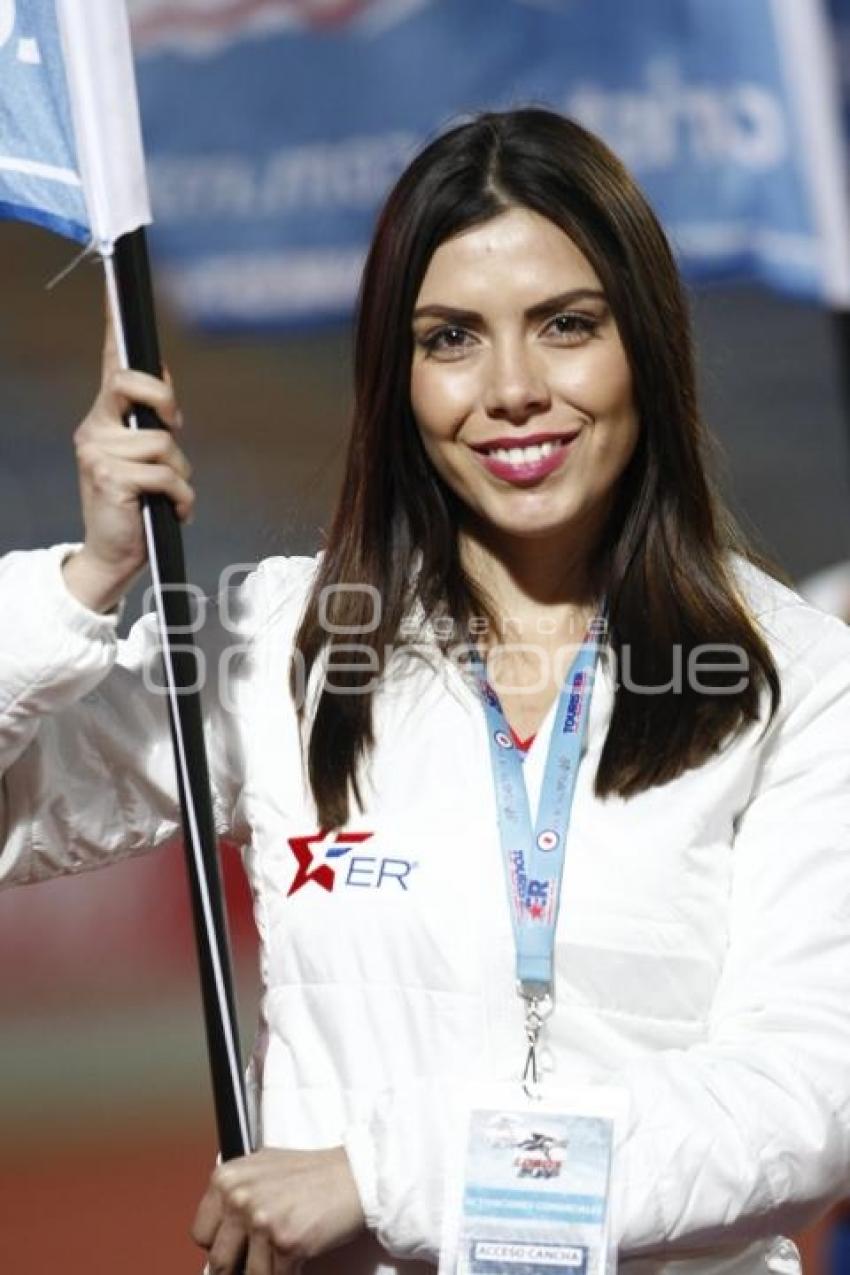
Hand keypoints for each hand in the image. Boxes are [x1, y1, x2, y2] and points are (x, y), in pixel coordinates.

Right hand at [63, 313, 192, 612]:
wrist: (113, 554)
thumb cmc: (137, 506)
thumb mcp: (147, 460)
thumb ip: (152, 423)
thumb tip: (165, 385)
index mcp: (103, 419)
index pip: (110, 365)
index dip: (112, 327)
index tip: (116, 291)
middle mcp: (94, 429)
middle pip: (132, 384)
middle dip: (165, 401)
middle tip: (175, 427)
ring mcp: (98, 453)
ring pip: (163, 443)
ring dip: (179, 475)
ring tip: (167, 496)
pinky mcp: (110, 479)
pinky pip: (166, 476)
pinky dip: (180, 498)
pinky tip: (171, 511)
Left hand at [192, 1146, 365, 1274]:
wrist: (356, 1176)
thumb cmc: (312, 1174)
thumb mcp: (262, 1169)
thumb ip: (236, 1196)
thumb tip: (216, 1236)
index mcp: (226, 1178)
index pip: (200, 1234)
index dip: (220, 1246)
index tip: (236, 1250)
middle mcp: (239, 1197)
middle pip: (218, 1261)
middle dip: (240, 1266)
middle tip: (262, 1257)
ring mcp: (262, 1220)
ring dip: (267, 1271)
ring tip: (282, 1255)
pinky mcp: (286, 1242)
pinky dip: (287, 1274)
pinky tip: (298, 1259)